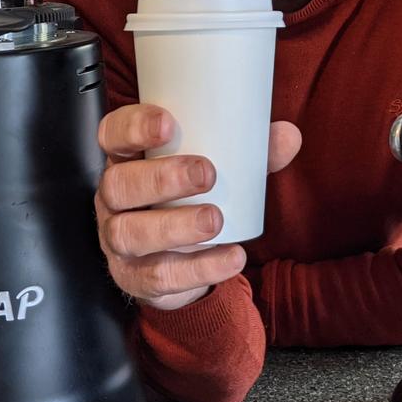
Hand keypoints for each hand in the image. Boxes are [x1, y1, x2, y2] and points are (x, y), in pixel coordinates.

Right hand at [94, 104, 301, 310]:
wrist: (179, 259)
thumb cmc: (191, 196)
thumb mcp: (215, 167)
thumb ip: (249, 151)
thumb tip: (288, 135)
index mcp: (127, 158)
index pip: (113, 133)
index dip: (133, 126)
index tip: (168, 123)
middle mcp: (113, 198)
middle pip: (119, 184)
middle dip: (161, 178)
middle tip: (206, 173)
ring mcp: (117, 240)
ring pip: (131, 233)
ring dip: (175, 226)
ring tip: (215, 220)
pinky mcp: (135, 278)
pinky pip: (159, 276)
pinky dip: (198, 268)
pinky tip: (230, 257)